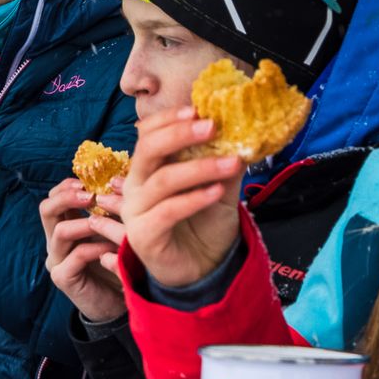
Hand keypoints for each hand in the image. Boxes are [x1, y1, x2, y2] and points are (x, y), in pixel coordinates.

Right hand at [39, 176, 125, 323]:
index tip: (90, 182)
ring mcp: (56, 260)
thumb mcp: (115, 231)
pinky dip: (96, 248)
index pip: (54, 197)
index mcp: (64, 225)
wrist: (117, 303)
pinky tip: (114, 248)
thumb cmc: (118, 262)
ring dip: (86, 223)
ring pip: (60, 231)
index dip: (68, 186)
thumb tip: (120, 180)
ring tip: (107, 222)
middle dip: (68, 197)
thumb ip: (111, 211)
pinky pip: (76, 256)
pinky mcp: (63, 278)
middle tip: (91, 196)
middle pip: (46, 209)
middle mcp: (55, 241)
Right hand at [119, 107, 245, 291]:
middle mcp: (136, 186)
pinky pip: (167, 211)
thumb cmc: (205, 226)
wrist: (203, 270)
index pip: (147, 133)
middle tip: (212, 126)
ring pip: (162, 180)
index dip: (169, 119)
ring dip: (199, 168)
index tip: (199, 108)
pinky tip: (216, 192)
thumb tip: (242, 134)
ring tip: (231, 162)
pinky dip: (194, 199)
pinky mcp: (143, 235)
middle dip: (179, 134)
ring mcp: (136, 211)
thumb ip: (225, 164)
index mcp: (149, 169)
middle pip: (148, 150)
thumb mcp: (221, 189)